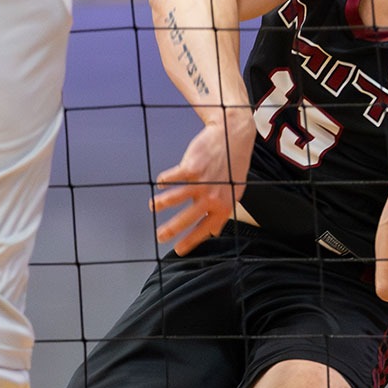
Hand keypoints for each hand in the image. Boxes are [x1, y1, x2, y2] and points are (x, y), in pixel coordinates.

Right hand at [151, 116, 253, 254]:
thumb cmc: (233, 164)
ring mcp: (201, 183)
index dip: (191, 241)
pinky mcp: (191, 168)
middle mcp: (212, 197)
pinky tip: (161, 183)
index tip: (179, 250)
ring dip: (161, 204)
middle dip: (171, 230)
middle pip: (187, 219)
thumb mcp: (235, 191)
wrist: (233, 136)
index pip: (205, 229)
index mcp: (224, 206)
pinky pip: (171, 179)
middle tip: (160, 236)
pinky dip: (164, 182)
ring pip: (175, 199)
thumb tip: (214, 231)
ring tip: (152, 207)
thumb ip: (223, 211)